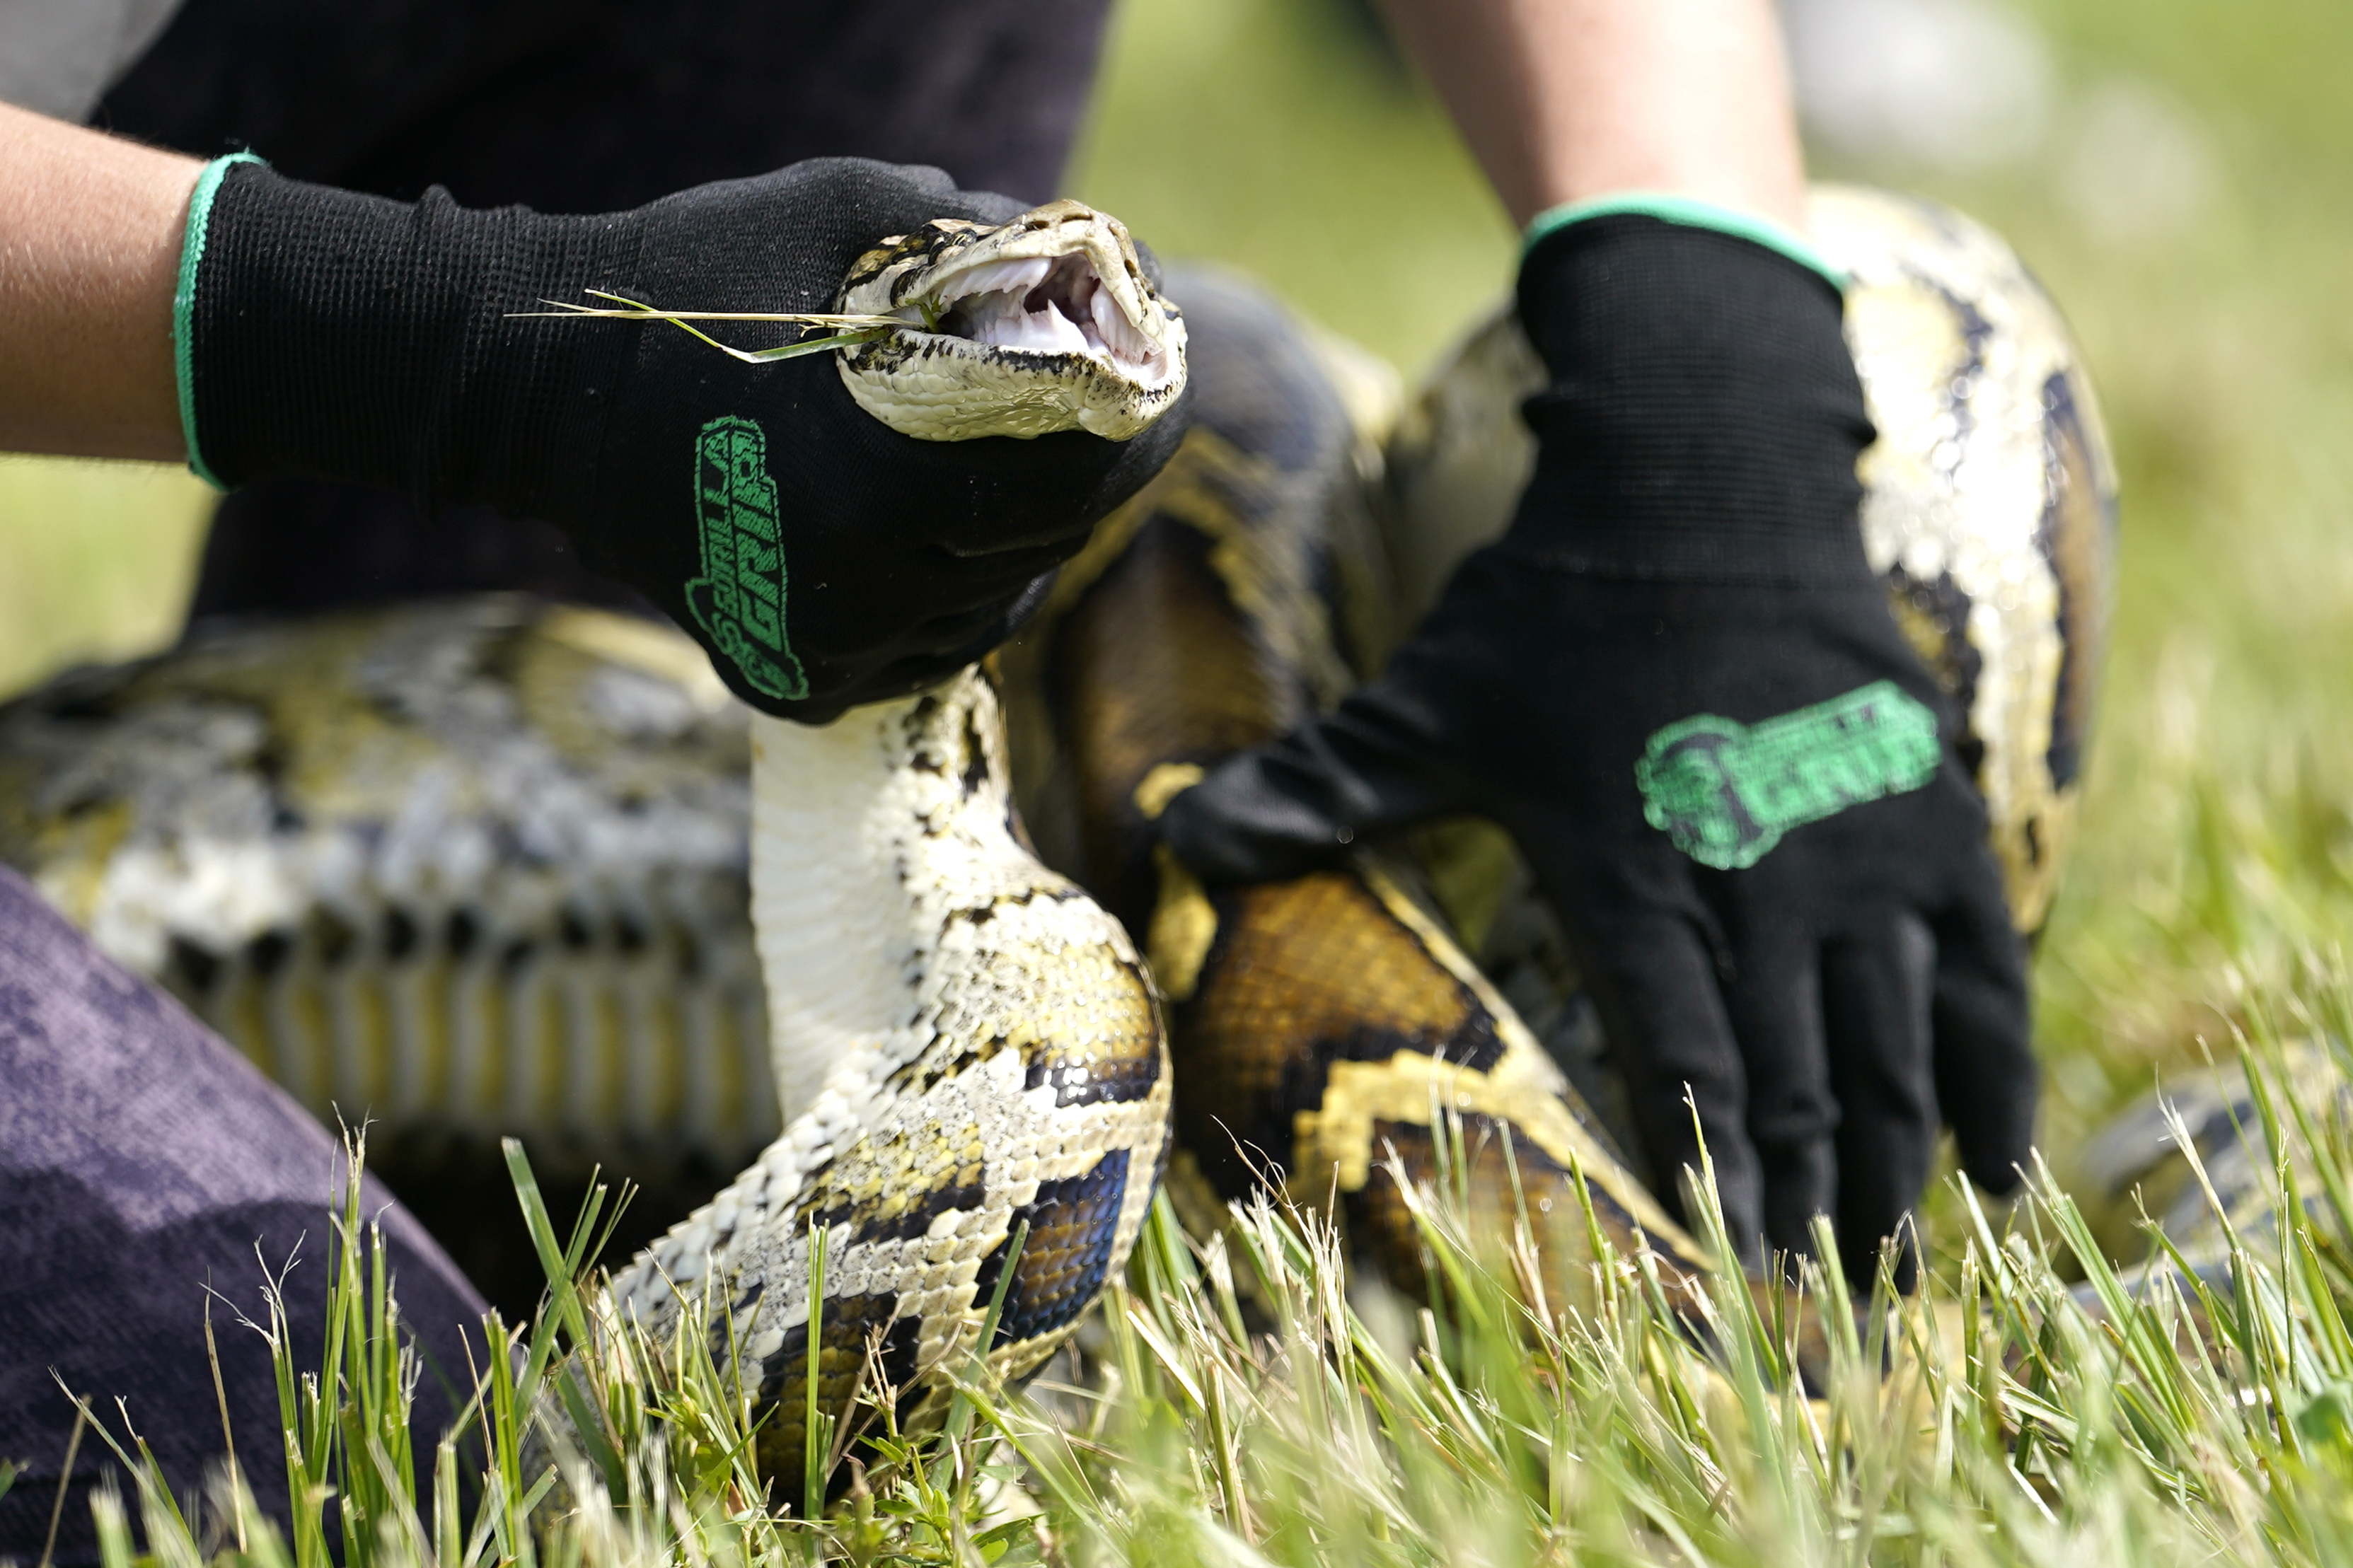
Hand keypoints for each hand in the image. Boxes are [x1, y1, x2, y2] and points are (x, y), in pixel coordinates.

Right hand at [178, 157, 1187, 719]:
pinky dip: (946, 601)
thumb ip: (976, 240)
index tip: (1161, 389)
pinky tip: (930, 542)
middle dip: (1083, 479)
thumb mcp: (842, 213)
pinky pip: (922, 654)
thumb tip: (1083, 262)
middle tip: (1093, 424)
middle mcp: (869, 583)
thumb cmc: (691, 282)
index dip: (1143, 427)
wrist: (532, 395)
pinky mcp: (793, 681)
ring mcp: (828, 647)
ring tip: (997, 474)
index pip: (1084, 475)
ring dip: (1018, 545)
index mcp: (893, 473)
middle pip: (1048, 543)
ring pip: (992, 606)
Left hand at [1161, 212, 2031, 1283]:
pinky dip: (1995, 1073)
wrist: (1703, 475)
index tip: (1728, 1270)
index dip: (1710, 1167)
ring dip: (1900, 1165)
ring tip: (1897, 1269)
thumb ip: (1316, 786)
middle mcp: (1761, 876)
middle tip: (1823, 1319)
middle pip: (1800, 1077)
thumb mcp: (1426, 699)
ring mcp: (1860, 849)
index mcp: (1634, 868)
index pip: (1682, 1053)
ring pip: (1895, 1044)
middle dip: (1811, 1203)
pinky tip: (2003, 1164)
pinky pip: (1984, 970)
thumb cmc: (1551, 602)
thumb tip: (1173, 841)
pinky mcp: (1930, 814)